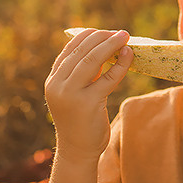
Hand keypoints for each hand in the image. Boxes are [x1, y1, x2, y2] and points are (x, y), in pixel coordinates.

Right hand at [44, 28, 132, 162]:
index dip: (87, 37)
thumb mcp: (76, 94)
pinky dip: (121, 64)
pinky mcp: (88, 103)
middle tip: (120, 32)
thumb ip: (83, 74)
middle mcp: (58, 85)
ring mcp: (71, 94)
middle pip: (81, 52)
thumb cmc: (80, 121)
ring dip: (111, 45)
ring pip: (93, 61)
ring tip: (125, 36)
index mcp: (53, 81)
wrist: (77, 150)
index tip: (103, 31)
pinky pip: (108, 78)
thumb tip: (104, 49)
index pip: (69, 50)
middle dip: (102, 38)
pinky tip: (130, 55)